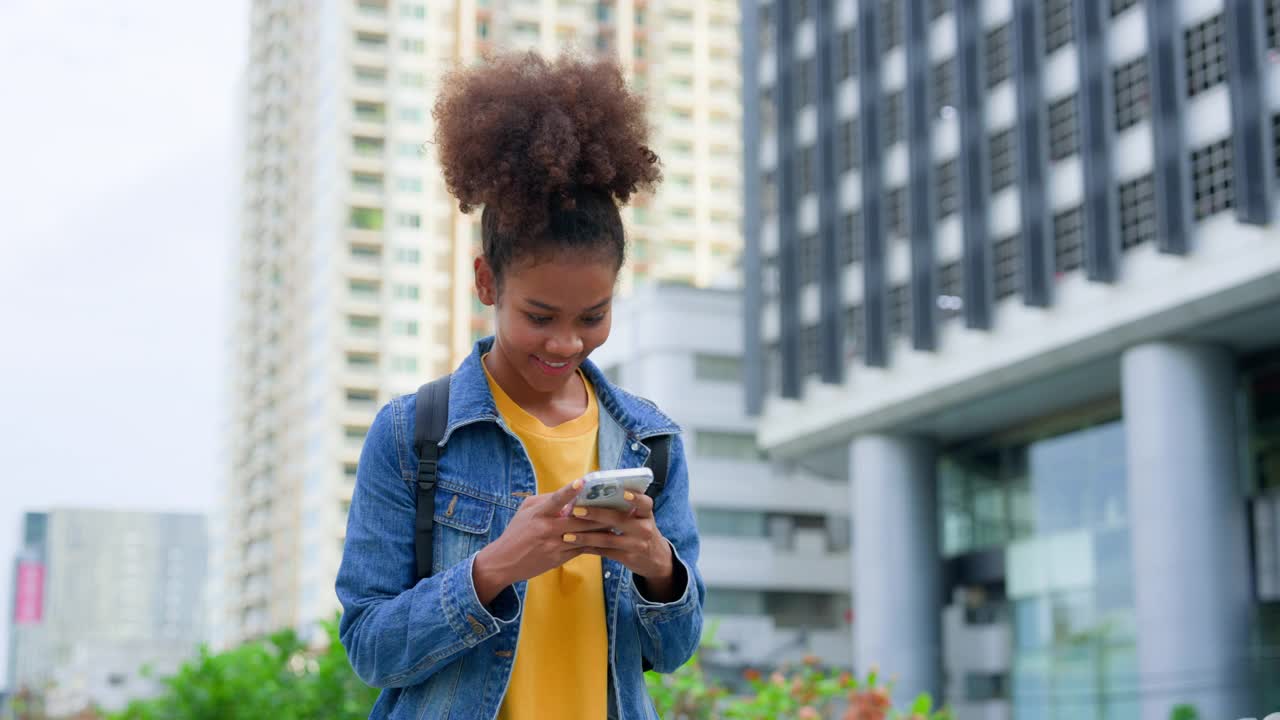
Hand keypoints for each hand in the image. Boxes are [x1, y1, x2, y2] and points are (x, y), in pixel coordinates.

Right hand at [471, 478, 613, 605]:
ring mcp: (554, 545)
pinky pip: (581, 549)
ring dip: (602, 529)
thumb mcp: (527, 511)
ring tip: (620, 521)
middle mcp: (547, 529)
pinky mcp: (559, 558)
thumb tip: (570, 493)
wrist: (504, 562)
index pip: (556, 500)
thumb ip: (548, 501)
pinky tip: (609, 539)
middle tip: (619, 504)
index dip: (569, 491)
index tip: (582, 482)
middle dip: (600, 513)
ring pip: (584, 535)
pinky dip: (595, 543)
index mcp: (538, 514)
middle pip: (579, 520)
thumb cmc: (516, 532)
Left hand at [562, 491, 678, 600]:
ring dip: (586, 536)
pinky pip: (605, 552)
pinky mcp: (628, 558)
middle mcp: (643, 528)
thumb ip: (625, 508)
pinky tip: (575, 545)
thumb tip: (594, 495)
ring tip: (567, 535)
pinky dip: (589, 548)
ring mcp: (636, 544)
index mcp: (646, 514)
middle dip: (596, 514)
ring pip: (608, 539)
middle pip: (618, 519)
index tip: (623, 493)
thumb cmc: (641, 531)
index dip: (635, 498)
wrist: (656, 559)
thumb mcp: (641, 518)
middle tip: (576, 510)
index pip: (645, 503)